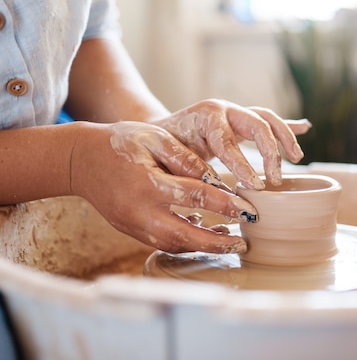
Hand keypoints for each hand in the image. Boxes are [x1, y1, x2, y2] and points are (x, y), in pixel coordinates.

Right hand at [69, 121, 256, 253]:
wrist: (80, 160)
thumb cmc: (121, 143)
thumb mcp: (155, 138)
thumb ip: (186, 158)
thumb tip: (216, 178)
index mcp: (148, 183)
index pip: (195, 197)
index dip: (224, 205)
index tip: (248, 209)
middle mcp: (139, 210)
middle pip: (184, 235)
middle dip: (217, 242)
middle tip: (244, 243)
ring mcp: (132, 225)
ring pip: (173, 244)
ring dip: (203, 247)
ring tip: (231, 242)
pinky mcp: (130, 230)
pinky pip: (162, 242)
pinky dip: (185, 242)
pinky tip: (205, 236)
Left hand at [153, 99, 311, 188]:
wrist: (159, 130)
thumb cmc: (163, 148)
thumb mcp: (170, 157)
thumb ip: (189, 169)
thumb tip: (209, 188)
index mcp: (206, 115)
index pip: (229, 141)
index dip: (243, 164)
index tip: (255, 186)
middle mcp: (225, 109)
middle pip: (258, 125)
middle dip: (270, 153)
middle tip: (275, 180)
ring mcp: (236, 112)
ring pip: (268, 119)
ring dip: (285, 138)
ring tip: (297, 158)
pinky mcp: (242, 120)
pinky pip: (269, 120)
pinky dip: (287, 125)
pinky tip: (305, 128)